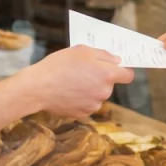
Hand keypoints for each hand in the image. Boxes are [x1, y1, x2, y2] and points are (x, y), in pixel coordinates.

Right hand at [18, 46, 133, 117]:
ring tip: (72, 82)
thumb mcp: (82, 50)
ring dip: (90, 89)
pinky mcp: (82, 114)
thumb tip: (117, 61)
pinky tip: (68, 92)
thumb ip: (104, 55)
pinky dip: (81, 100)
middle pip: (109, 84)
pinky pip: (87, 105)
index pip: (128, 75)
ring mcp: (93, 105)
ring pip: (97, 95)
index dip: (123, 71)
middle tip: (82, 71)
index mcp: (107, 75)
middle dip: (100, 78)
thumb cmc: (59, 65)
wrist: (38, 88)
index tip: (116, 68)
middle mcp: (104, 92)